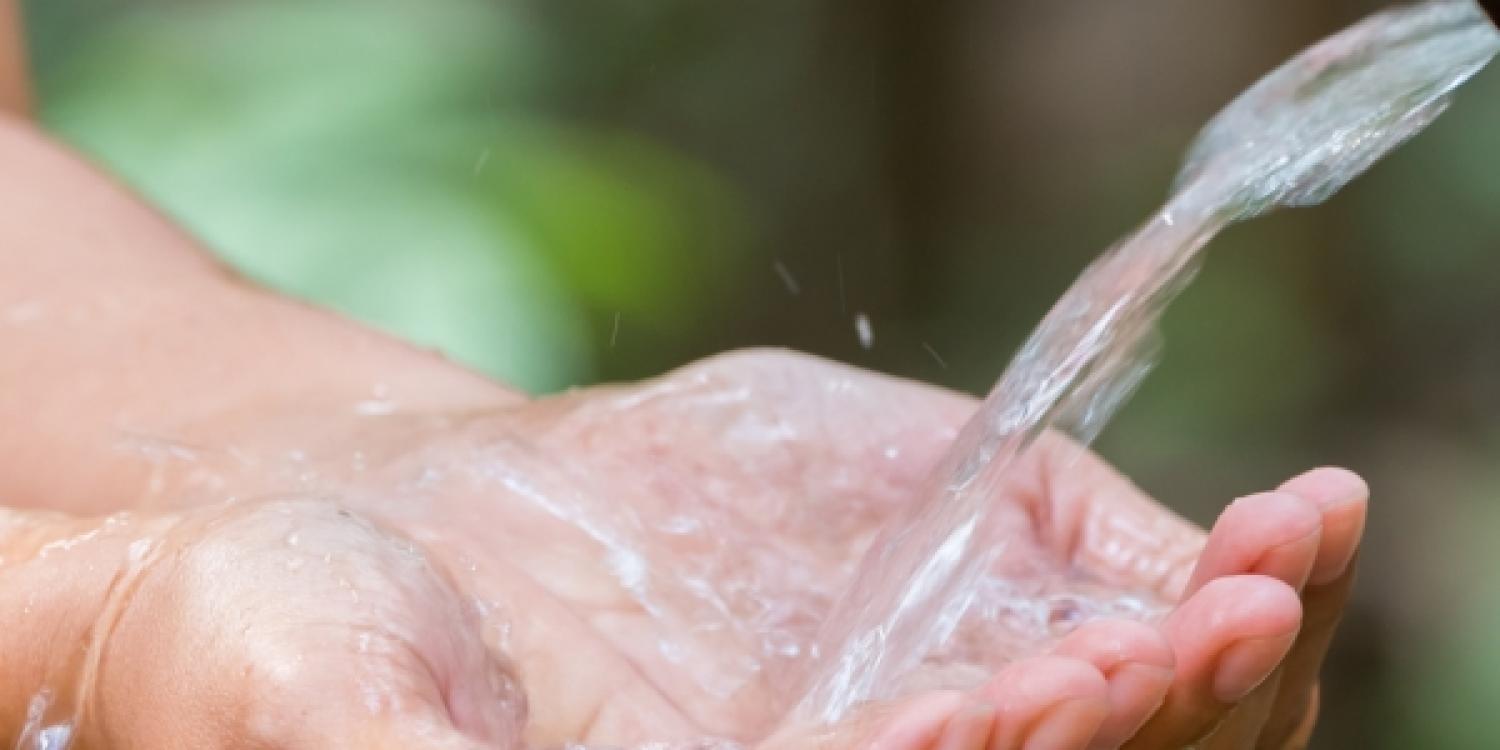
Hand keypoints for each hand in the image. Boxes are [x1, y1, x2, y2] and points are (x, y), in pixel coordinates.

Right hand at [2, 349, 1363, 748]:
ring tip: (1280, 561)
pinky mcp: (932, 607)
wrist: (348, 530)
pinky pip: (1104, 613)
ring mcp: (903, 711)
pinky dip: (1194, 573)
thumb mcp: (335, 715)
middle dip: (1146, 730)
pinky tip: (1277, 527)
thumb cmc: (284, 643)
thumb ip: (422, 748)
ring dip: (1212, 661)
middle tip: (1230, 619)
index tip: (1043, 694)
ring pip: (1113, 728)